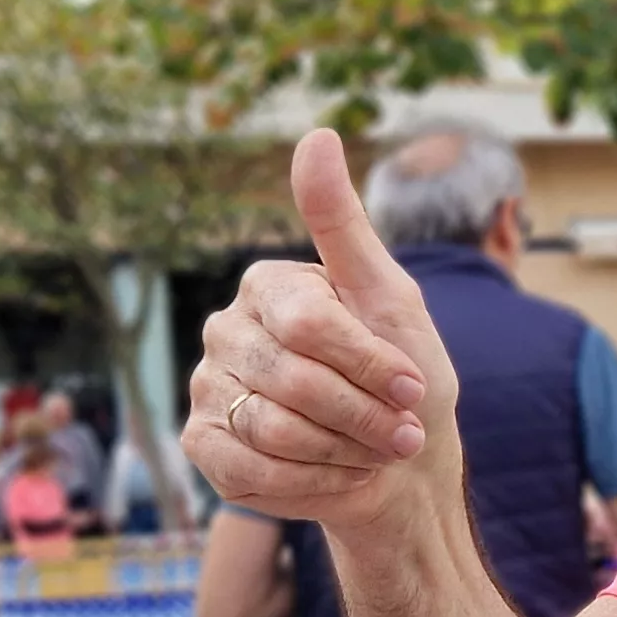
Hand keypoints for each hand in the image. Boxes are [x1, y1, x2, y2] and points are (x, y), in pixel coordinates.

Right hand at [184, 131, 456, 527]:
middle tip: (400, 431)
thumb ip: (345, 224)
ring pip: (274, 430)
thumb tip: (316, 133)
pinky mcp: (204, 447)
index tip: (412, 386)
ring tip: (372, 451)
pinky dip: (313, 482)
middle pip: (294, 381)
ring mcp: (208, 389)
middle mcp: (226, 330)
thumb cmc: (404, 380)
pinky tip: (339, 474)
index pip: (311, 324)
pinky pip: (252, 470)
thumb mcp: (390, 298)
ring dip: (344, 450)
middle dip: (364, 415)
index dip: (371, 363)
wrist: (401, 471)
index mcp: (268, 286)